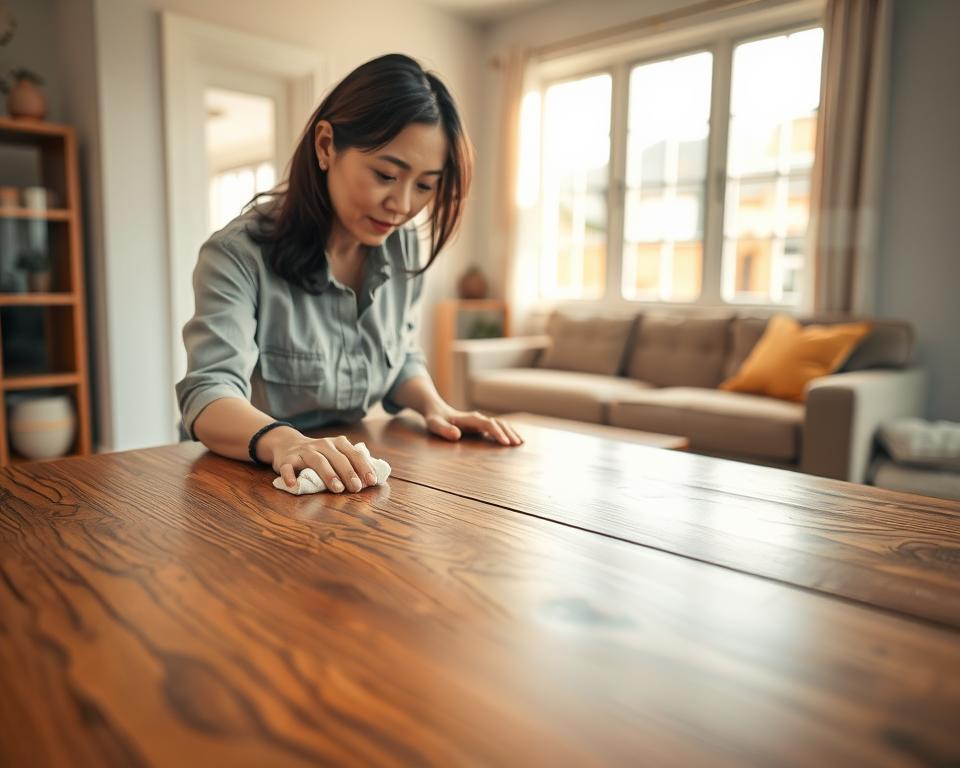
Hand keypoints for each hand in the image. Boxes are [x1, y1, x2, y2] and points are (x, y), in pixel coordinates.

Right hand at [260, 428, 378, 491]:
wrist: (288, 443)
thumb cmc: (320, 455)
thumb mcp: (337, 455)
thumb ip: (352, 464)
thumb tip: (373, 480)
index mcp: (338, 443)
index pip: (354, 454)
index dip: (364, 467)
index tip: (371, 481)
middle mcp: (322, 444)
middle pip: (337, 458)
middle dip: (349, 473)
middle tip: (356, 488)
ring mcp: (304, 451)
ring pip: (317, 461)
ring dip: (328, 474)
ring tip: (337, 488)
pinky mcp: (287, 459)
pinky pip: (288, 466)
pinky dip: (289, 475)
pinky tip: (293, 485)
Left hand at [424, 406, 522, 445]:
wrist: (437, 411)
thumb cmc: (436, 420)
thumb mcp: (435, 425)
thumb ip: (444, 430)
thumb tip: (457, 435)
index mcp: (469, 418)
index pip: (488, 424)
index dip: (497, 433)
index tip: (505, 443)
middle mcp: (478, 418)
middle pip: (498, 423)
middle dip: (509, 433)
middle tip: (518, 445)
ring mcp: (481, 421)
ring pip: (501, 424)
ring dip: (511, 432)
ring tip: (520, 443)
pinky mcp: (482, 426)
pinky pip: (498, 427)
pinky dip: (508, 432)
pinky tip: (515, 440)